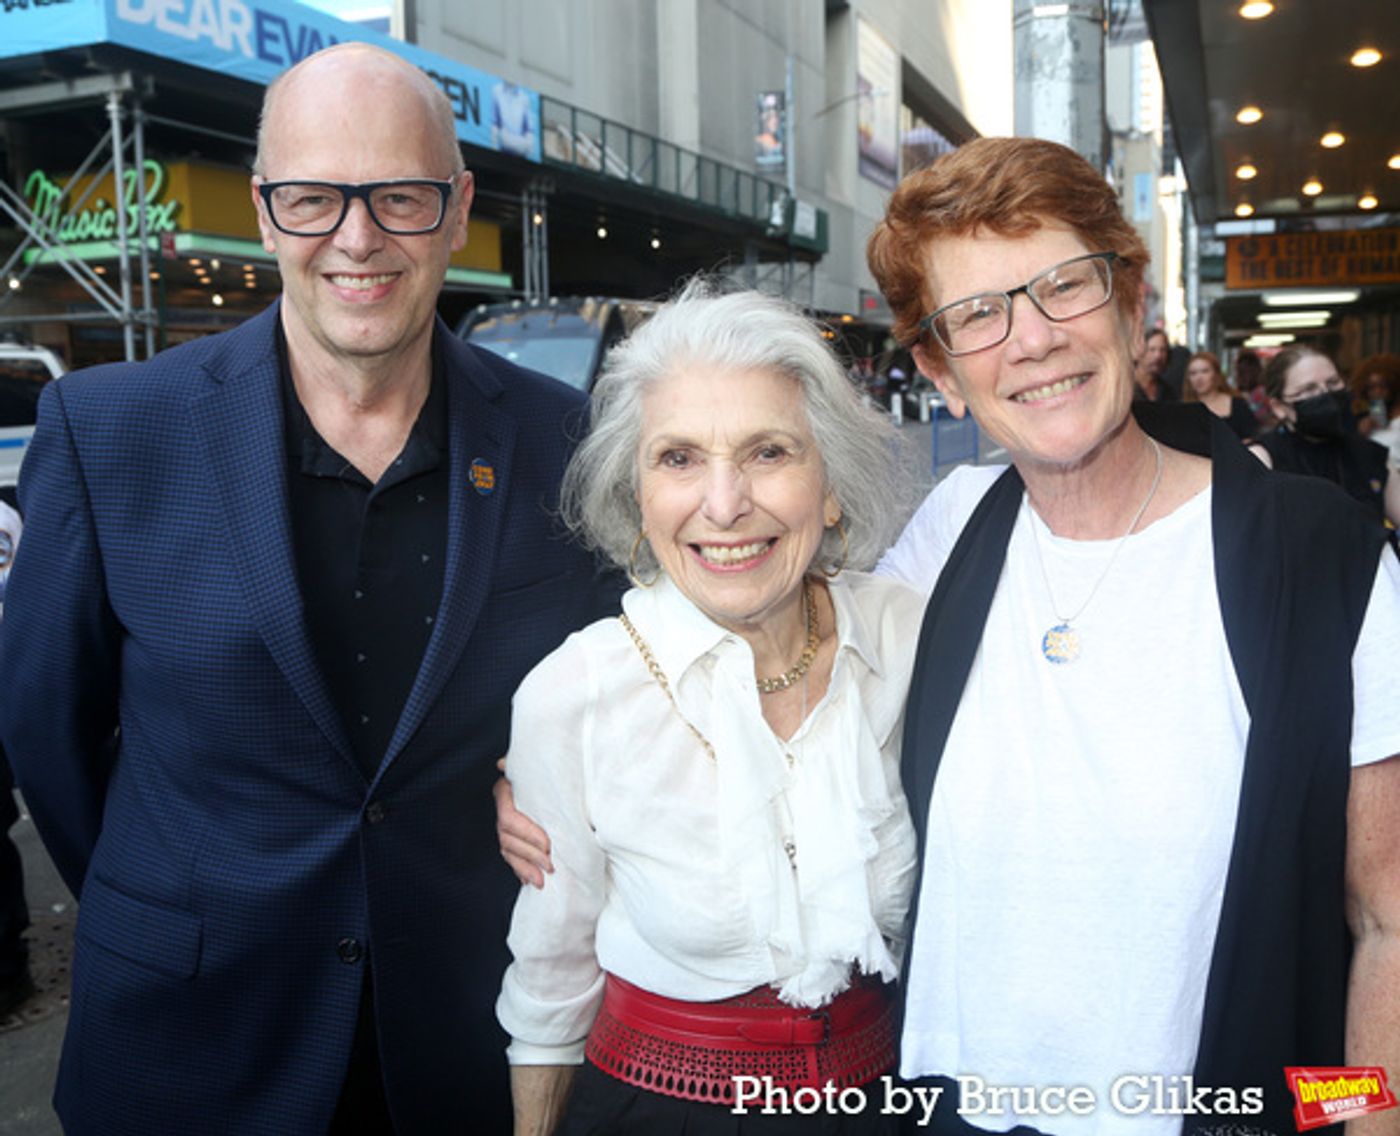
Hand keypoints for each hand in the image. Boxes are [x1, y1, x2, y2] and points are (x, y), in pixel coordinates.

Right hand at [495, 759, 553, 887]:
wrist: (556, 776)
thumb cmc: (550, 771)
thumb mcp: (541, 768)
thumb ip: (523, 765)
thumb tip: (501, 764)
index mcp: (506, 791)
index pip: (509, 818)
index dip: (527, 834)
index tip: (547, 844)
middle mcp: (502, 809)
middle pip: (508, 839)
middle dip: (530, 855)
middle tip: (551, 865)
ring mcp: (504, 827)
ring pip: (508, 852)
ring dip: (525, 868)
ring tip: (543, 880)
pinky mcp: (512, 840)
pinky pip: (512, 859)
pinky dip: (521, 871)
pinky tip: (530, 880)